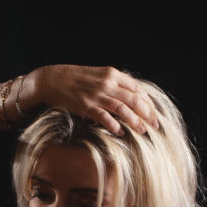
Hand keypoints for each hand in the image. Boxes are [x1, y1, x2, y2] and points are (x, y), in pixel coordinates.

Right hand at [27, 65, 160, 136]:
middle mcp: (107, 83)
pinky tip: (120, 132)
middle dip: (147, 114)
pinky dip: (114, 125)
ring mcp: (96, 95)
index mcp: (112, 74)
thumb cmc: (75, 79)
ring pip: (123, 109)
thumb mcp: (98, 75)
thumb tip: (129, 96)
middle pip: (134, 99)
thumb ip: (114, 84)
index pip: (137, 88)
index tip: (154, 114)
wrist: (51, 79)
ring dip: (135, 121)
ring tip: (142, 132)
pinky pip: (104, 117)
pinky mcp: (86, 105)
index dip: (148, 102)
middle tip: (155, 126)